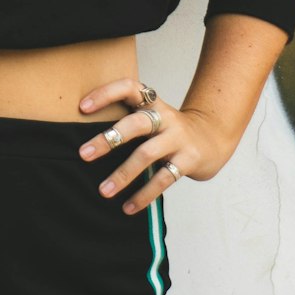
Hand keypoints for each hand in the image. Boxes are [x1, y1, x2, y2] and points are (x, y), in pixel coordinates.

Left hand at [75, 77, 239, 213]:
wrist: (212, 137)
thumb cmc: (168, 129)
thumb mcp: (151, 116)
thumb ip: (128, 120)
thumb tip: (87, 142)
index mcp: (152, 102)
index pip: (128, 87)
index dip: (105, 94)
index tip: (82, 107)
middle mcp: (165, 116)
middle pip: (135, 123)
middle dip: (108, 139)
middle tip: (83, 154)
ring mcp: (178, 138)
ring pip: (147, 154)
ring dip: (123, 174)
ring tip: (103, 191)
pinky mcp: (189, 159)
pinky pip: (163, 179)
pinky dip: (144, 194)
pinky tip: (128, 207)